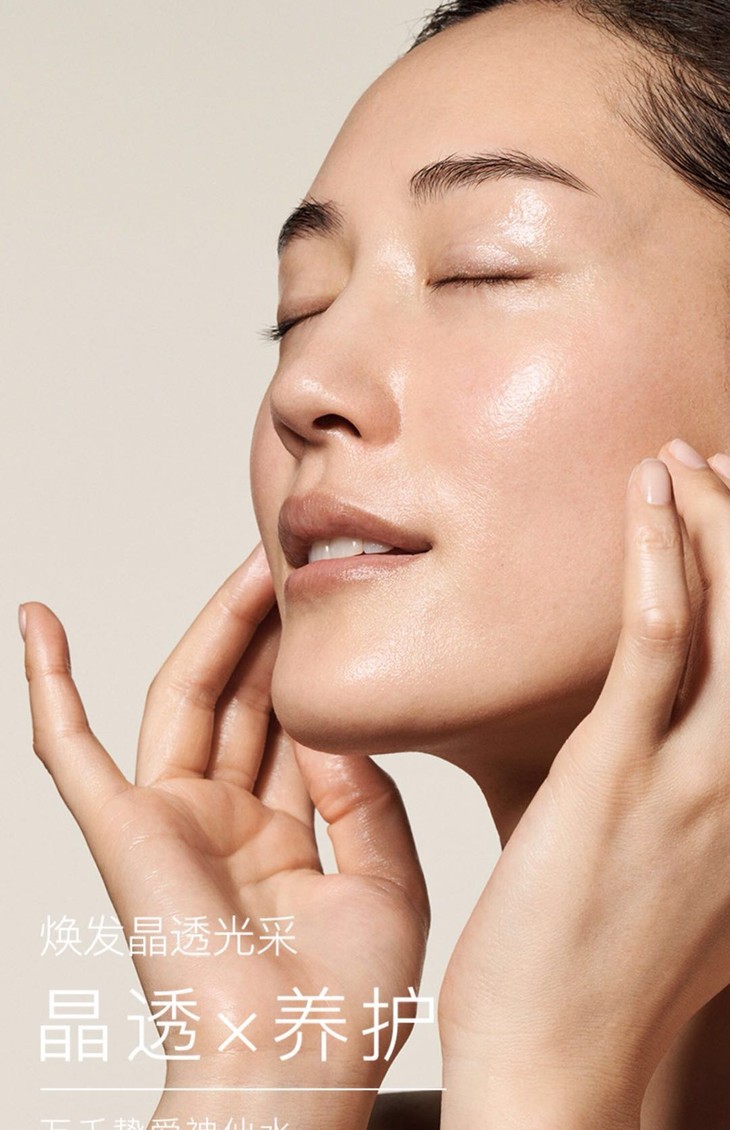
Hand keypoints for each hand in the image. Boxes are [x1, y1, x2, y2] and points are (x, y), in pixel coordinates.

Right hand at [21, 544, 428, 1124]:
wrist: (292, 1073)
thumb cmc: (345, 1003)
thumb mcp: (386, 881)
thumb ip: (364, 796)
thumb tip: (335, 725)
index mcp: (281, 837)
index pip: (294, 727)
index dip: (315, 665)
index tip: (345, 604)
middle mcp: (222, 821)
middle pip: (243, 696)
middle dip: (273, 628)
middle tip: (303, 560)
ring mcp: (168, 820)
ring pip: (183, 697)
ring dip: (214, 628)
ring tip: (255, 561)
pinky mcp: (121, 829)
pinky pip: (69, 749)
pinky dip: (49, 687)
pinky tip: (39, 623)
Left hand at [439, 440, 729, 1128]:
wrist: (562, 1066)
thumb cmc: (606, 978)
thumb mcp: (689, 890)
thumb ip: (701, 816)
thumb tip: (684, 758)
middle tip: (719, 468)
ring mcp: (698, 782)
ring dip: (714, 524)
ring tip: (679, 464)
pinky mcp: (620, 777)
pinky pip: (657, 644)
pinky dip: (661, 558)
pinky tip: (650, 502)